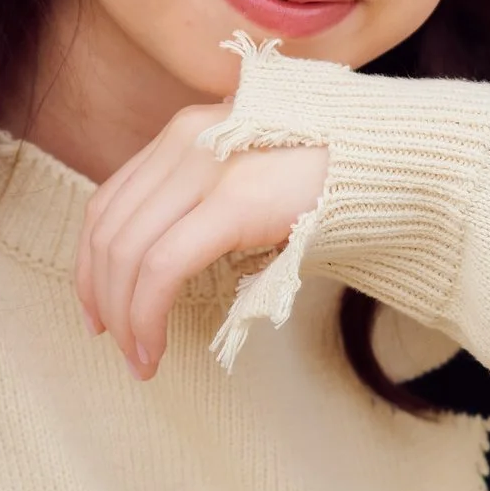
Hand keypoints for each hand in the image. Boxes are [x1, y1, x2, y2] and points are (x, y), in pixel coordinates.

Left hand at [74, 103, 328, 379]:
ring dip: (126, 316)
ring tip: (139, 358)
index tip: (97, 310)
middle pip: (110, 229)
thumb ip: (208, 205)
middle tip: (116, 345)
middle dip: (103, 297)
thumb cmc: (337, 184)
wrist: (399, 162)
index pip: (110, 202)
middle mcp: (186, 138)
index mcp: (187, 132)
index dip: (90, 263)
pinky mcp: (234, 199)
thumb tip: (165, 268)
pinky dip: (147, 314)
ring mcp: (207, 164)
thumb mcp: (255, 185)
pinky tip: (155, 348)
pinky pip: (164, 266)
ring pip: (129, 252)